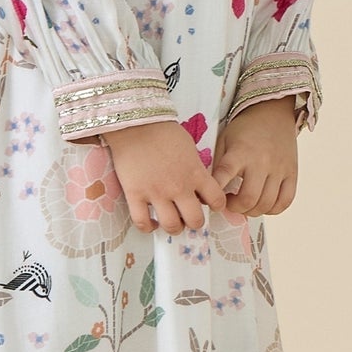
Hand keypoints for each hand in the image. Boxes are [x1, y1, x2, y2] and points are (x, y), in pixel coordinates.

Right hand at [103, 119, 231, 234]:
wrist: (135, 124)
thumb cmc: (163, 131)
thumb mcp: (189, 148)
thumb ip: (195, 168)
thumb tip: (196, 183)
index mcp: (195, 173)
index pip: (217, 200)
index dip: (216, 205)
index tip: (210, 204)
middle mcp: (179, 187)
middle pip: (195, 220)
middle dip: (195, 222)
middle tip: (189, 217)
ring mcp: (156, 193)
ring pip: (171, 226)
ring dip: (174, 228)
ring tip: (171, 222)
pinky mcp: (135, 194)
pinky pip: (142, 222)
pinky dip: (148, 227)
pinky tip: (151, 223)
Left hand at [209, 96, 299, 217]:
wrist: (272, 113)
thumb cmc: (244, 129)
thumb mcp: (224, 140)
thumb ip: (218, 164)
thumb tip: (211, 191)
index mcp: (240, 152)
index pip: (225, 175)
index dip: (216, 193)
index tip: (212, 200)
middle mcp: (261, 161)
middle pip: (249, 198)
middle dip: (235, 208)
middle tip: (229, 204)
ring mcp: (279, 168)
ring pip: (267, 204)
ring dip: (252, 211)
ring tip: (244, 204)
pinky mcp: (292, 173)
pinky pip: (285, 201)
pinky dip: (272, 209)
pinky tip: (262, 204)